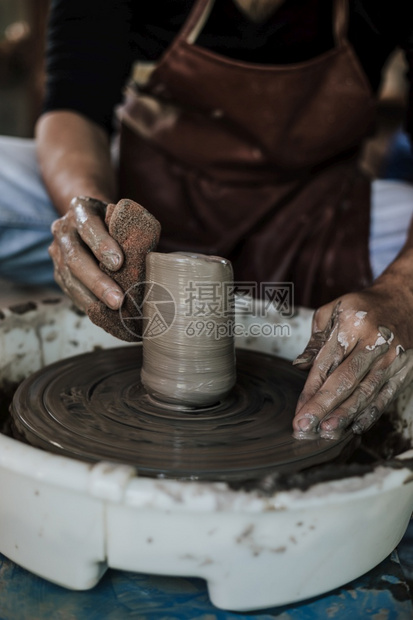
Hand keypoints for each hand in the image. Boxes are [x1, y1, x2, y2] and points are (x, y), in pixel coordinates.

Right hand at [49, 196, 123, 311]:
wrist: (87, 216)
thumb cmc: (113, 219)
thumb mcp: (121, 216)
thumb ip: (131, 233)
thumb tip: (152, 262)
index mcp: (81, 209)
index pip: (89, 226)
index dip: (102, 245)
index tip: (119, 263)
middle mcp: (63, 229)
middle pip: (76, 258)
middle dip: (98, 282)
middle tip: (118, 300)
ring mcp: (57, 251)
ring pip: (69, 278)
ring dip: (92, 298)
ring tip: (112, 313)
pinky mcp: (57, 270)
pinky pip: (69, 290)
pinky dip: (87, 303)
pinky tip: (103, 314)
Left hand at [292, 287, 412, 438]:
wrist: (405, 301)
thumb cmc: (363, 308)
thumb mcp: (334, 311)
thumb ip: (316, 340)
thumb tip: (301, 366)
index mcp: (351, 325)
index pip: (326, 363)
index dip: (310, 390)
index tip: (298, 411)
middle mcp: (373, 343)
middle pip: (345, 380)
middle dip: (323, 406)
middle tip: (305, 426)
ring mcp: (391, 359)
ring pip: (366, 392)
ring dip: (345, 414)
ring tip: (327, 431)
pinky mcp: (404, 371)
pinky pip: (385, 396)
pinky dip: (371, 413)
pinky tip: (355, 427)